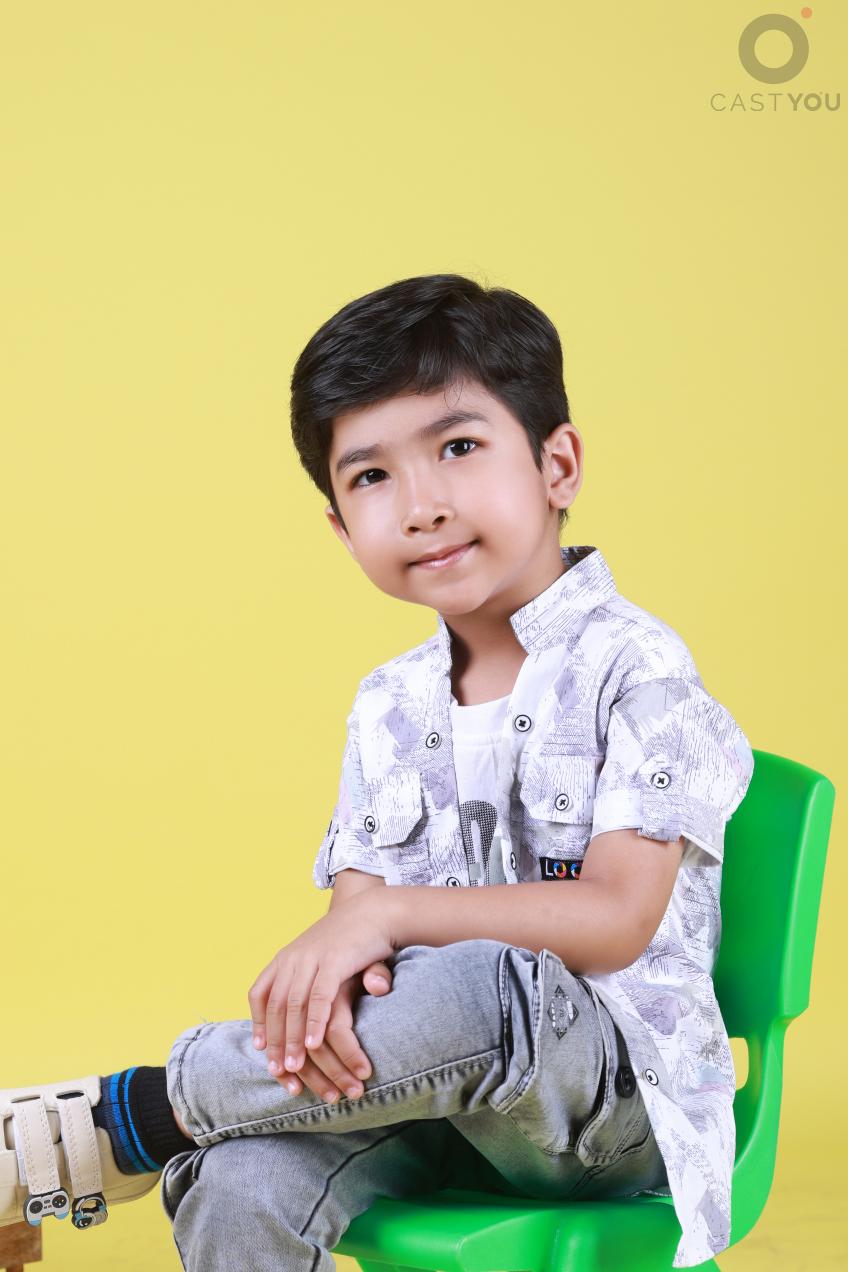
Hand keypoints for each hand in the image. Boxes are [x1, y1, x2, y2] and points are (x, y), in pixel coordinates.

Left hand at [248, 890, 396, 1082]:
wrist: (377, 910)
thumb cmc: (352, 941)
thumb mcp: (323, 962)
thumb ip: (310, 990)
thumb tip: (303, 1021)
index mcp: (286, 957)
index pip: (260, 993)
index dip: (259, 1022)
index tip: (261, 1049)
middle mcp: (293, 957)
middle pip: (274, 1005)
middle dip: (275, 1041)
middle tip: (277, 1071)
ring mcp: (312, 958)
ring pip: (293, 1005)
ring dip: (292, 1038)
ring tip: (293, 1067)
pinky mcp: (334, 960)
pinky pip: (318, 997)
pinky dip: (313, 1022)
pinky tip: (313, 1044)